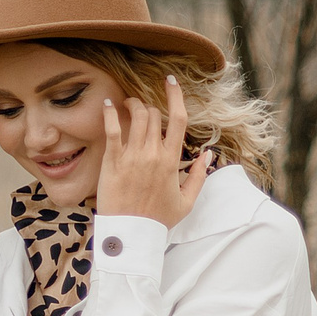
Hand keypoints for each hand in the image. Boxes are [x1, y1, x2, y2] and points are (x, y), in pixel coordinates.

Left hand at [95, 88, 210, 226]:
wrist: (132, 233)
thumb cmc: (158, 219)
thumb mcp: (187, 200)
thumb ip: (199, 175)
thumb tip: (209, 154)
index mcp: (171, 160)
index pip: (179, 119)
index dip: (175, 95)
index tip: (171, 81)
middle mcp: (153, 153)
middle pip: (154, 114)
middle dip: (149, 106)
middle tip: (142, 107)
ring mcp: (132, 156)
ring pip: (135, 116)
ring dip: (132, 105)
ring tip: (128, 104)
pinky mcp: (113, 161)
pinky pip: (111, 130)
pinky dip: (109, 113)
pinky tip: (107, 104)